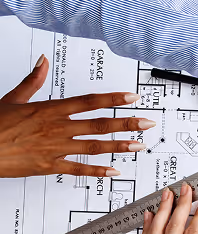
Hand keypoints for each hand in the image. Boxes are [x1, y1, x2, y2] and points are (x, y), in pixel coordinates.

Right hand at [0, 55, 153, 177]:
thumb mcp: (13, 98)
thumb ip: (33, 81)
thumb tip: (43, 61)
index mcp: (49, 109)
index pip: (88, 102)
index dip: (113, 99)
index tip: (132, 97)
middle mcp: (55, 128)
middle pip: (98, 124)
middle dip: (126, 123)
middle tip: (147, 123)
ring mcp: (53, 148)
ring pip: (93, 146)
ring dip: (119, 146)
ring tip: (139, 145)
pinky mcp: (48, 166)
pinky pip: (77, 169)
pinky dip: (97, 171)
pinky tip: (114, 171)